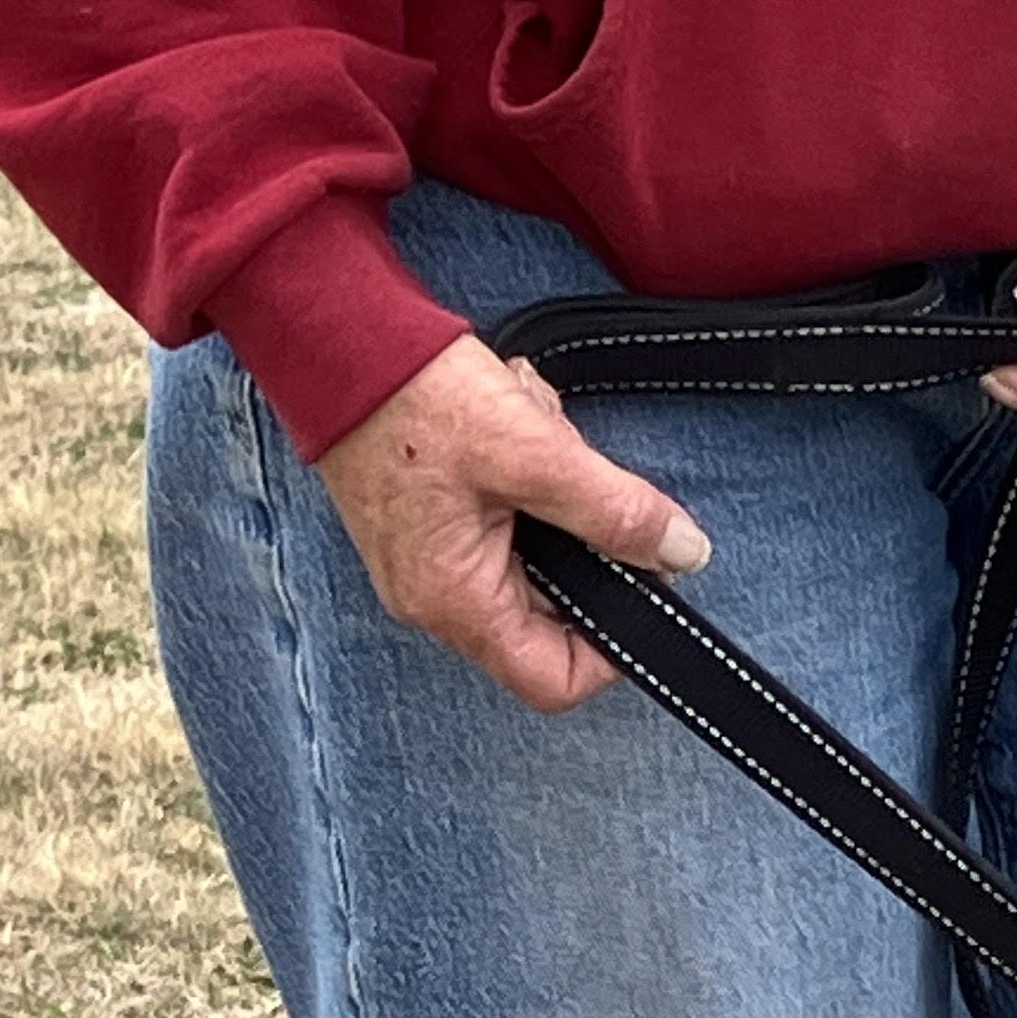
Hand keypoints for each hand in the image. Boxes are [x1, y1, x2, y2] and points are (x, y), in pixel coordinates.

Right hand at [313, 336, 710, 712]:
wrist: (333, 337)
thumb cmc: (416, 396)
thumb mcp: (533, 452)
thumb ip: (615, 511)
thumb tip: (683, 553)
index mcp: (456, 603)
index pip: (553, 680)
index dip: (611, 648)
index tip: (642, 582)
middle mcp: (434, 601)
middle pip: (548, 616)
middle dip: (581, 544)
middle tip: (574, 471)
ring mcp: (426, 564)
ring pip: (531, 560)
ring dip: (552, 498)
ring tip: (531, 429)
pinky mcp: (426, 525)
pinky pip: (500, 525)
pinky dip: (522, 478)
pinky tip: (511, 423)